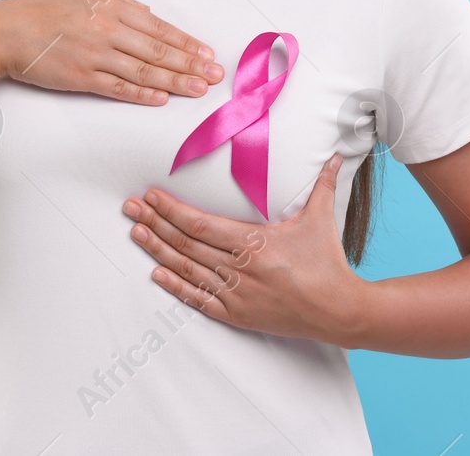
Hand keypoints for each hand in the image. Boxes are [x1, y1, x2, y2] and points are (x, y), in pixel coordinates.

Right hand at [0, 0, 223, 104]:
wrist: (5, 31)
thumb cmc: (42, 8)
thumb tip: (145, 11)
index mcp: (111, 6)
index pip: (159, 28)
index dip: (186, 43)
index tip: (207, 53)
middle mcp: (108, 30)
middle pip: (158, 51)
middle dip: (191, 64)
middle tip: (214, 75)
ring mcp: (96, 55)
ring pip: (144, 72)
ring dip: (175, 82)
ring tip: (198, 90)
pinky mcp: (82, 78)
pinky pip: (118, 88)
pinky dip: (142, 95)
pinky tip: (161, 99)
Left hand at [121, 154, 365, 345]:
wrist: (339, 312)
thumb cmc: (328, 262)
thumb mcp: (320, 219)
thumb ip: (322, 183)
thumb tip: (337, 154)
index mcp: (255, 243)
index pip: (201, 224)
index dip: (172, 210)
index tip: (151, 196)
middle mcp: (240, 269)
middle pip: (187, 244)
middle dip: (155, 224)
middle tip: (130, 209)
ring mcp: (237, 295)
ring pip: (188, 270)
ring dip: (158, 251)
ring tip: (136, 233)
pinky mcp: (238, 315)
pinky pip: (199, 299)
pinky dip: (176, 286)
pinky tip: (156, 273)